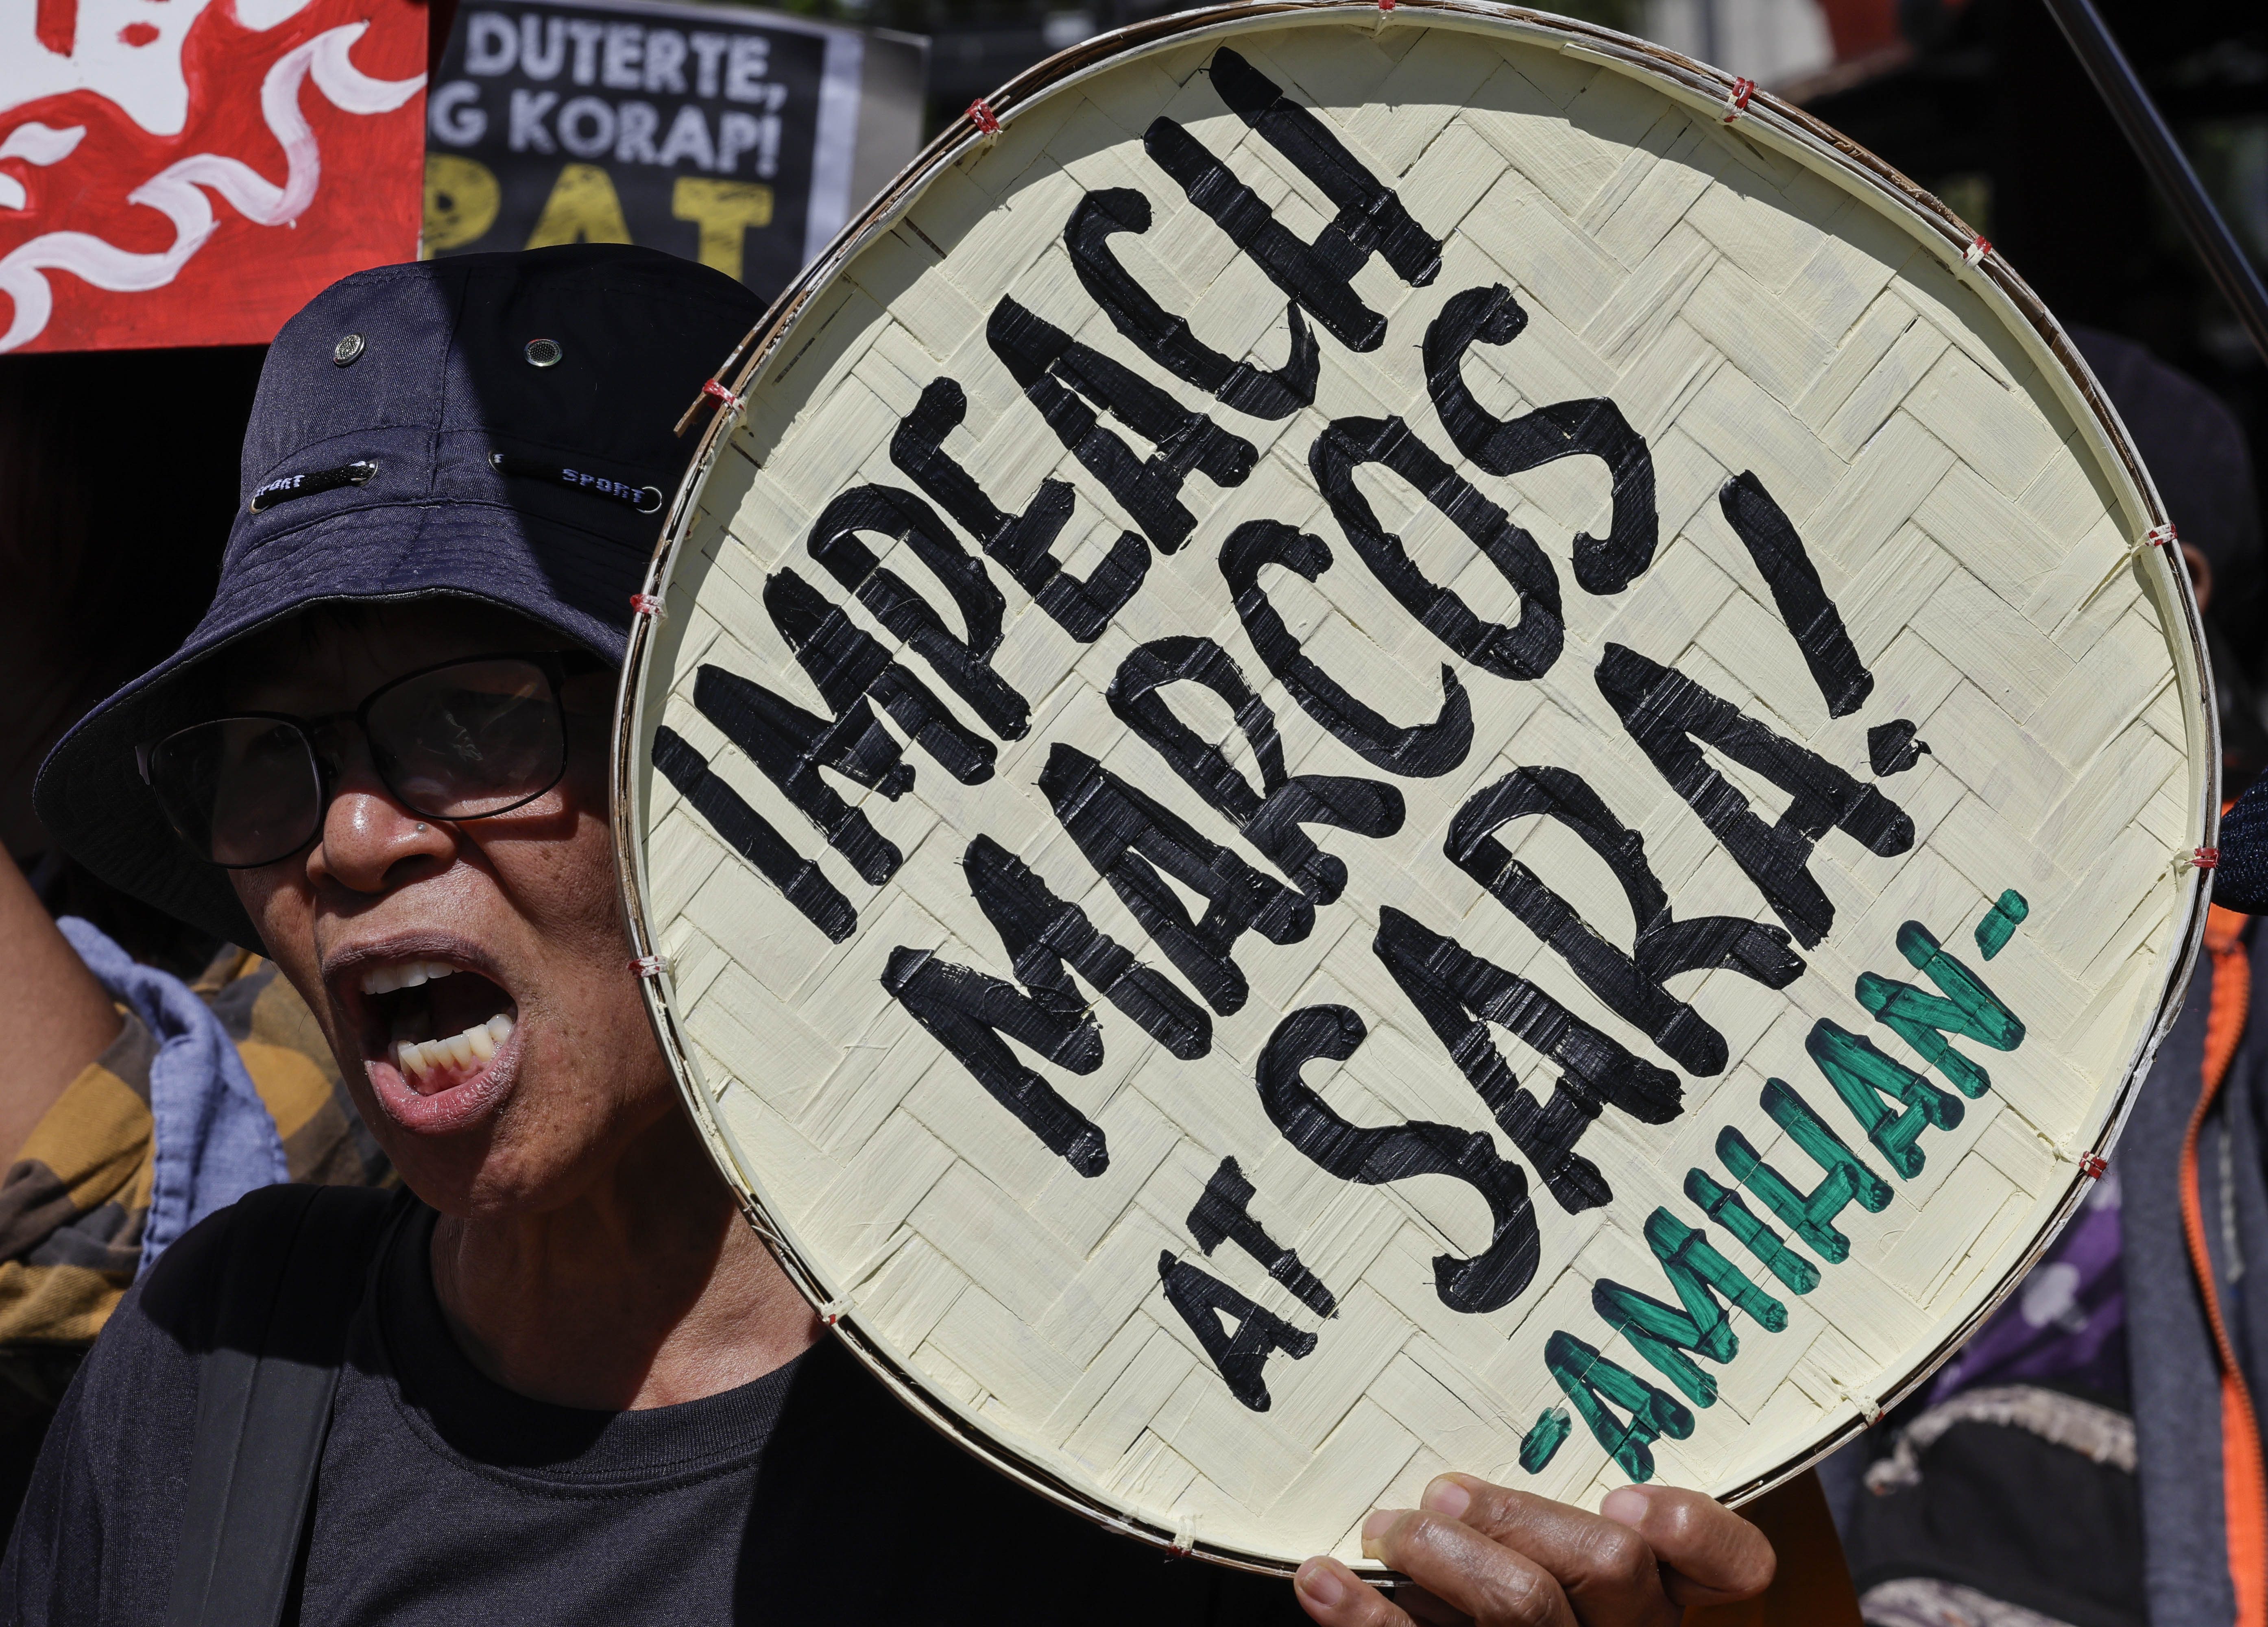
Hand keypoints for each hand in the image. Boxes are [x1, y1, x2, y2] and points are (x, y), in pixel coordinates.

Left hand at [1292, 1473, 1773, 1625]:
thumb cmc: (1521, 1603)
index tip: (1624, 1500)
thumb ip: (1547, 1522)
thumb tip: (1467, 1466)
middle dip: (1515, 1515)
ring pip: (1527, 1608)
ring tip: (1386, 1528)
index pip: (1733, 1566)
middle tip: (1441, 1494)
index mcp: (1657, 1603)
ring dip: (1438, 1554)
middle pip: (1611, 1564)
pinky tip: (1321, 1581)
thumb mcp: (1557, 1563)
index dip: (1690, 1530)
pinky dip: (1362, 1616)